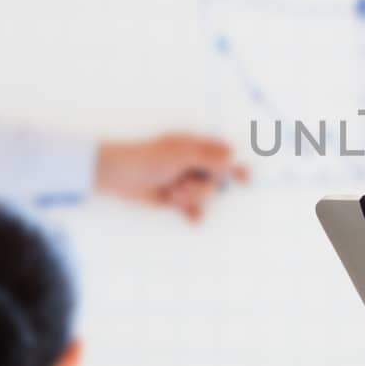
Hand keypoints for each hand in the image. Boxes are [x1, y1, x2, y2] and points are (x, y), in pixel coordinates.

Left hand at [95, 133, 248, 220]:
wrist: (120, 176)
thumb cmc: (150, 158)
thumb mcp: (182, 154)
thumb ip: (209, 157)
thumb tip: (233, 157)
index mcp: (197, 147)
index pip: (224, 154)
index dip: (236, 165)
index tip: (244, 178)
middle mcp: (195, 164)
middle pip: (217, 178)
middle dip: (204, 183)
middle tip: (186, 181)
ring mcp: (187, 181)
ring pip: (206, 194)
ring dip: (191, 196)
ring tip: (173, 190)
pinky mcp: (177, 199)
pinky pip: (195, 209)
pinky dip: (193, 212)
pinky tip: (191, 218)